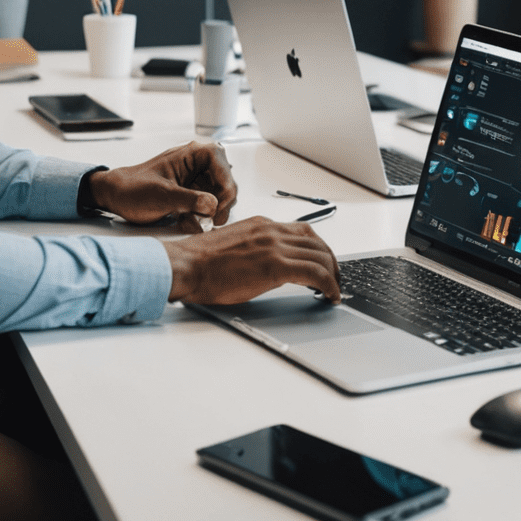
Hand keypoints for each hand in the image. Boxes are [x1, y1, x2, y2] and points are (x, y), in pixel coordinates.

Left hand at [88, 142, 236, 231]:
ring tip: (197, 222)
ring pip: (217, 194)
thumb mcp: (162, 196)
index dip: (225, 189)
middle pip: (224, 182)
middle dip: (219, 203)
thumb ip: (190, 200)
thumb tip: (213, 205)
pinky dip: (200, 215)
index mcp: (193, 154)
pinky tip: (188, 222)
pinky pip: (205, 203)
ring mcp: (194, 177)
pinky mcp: (190, 190)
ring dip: (210, 211)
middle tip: (211, 221)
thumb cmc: (134, 189)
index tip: (217, 210)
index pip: (224, 168)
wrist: (115, 196)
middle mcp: (197, 163)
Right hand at [164, 218, 340, 303]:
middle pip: (316, 242)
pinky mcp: (275, 265)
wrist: (186, 265)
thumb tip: (265, 262)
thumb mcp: (234, 245)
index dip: (318, 248)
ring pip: (320, 256)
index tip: (322, 261)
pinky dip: (328, 284)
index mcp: (262, 225)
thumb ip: (254, 248)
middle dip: (330, 261)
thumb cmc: (200, 261)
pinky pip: (314, 273)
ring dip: (332, 274)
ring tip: (334, 289)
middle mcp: (272, 230)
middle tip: (334, 277)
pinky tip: (330, 296)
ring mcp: (274, 246)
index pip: (302, 231)